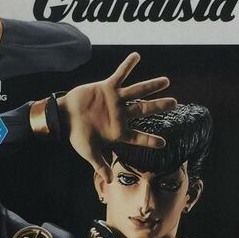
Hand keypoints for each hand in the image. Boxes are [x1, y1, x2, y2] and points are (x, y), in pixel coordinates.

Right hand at [56, 52, 175, 172]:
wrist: (64, 116)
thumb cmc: (77, 135)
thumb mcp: (88, 152)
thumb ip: (99, 165)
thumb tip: (110, 181)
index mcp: (119, 131)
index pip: (139, 137)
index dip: (151, 140)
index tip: (164, 144)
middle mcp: (121, 114)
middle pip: (145, 110)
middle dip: (159, 106)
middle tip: (174, 103)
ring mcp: (116, 100)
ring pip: (137, 91)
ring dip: (151, 85)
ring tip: (166, 81)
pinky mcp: (107, 88)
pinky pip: (120, 75)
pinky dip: (127, 66)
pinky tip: (137, 56)